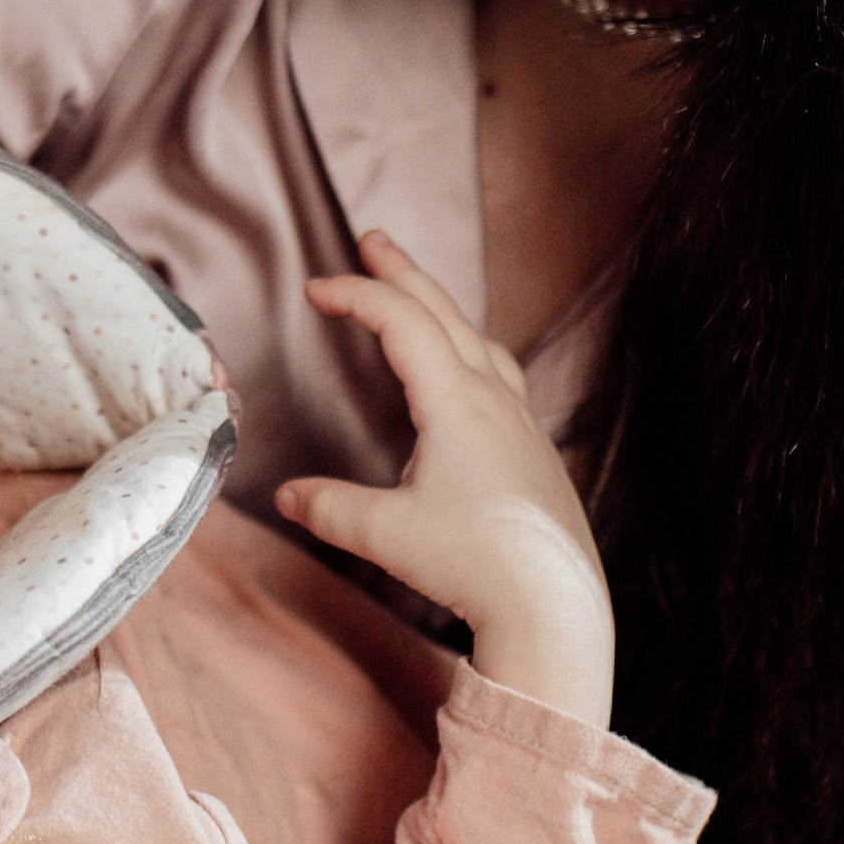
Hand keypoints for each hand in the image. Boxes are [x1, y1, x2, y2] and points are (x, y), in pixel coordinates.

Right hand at [279, 231, 613, 722]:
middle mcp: (494, 400)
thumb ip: (331, 509)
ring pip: (479, 341)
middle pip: (444, 314)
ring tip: (418, 298)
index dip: (357, 295)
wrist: (555, 602)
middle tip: (374, 240)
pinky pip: (500, 376)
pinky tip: (466, 374)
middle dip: (404, 274)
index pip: (401, 323)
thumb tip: (288, 496)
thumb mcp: (385, 535)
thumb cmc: (476, 564)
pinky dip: (469, 351)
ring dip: (441, 309)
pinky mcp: (533, 452)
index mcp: (457, 402)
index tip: (316, 287)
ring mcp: (520, 423)